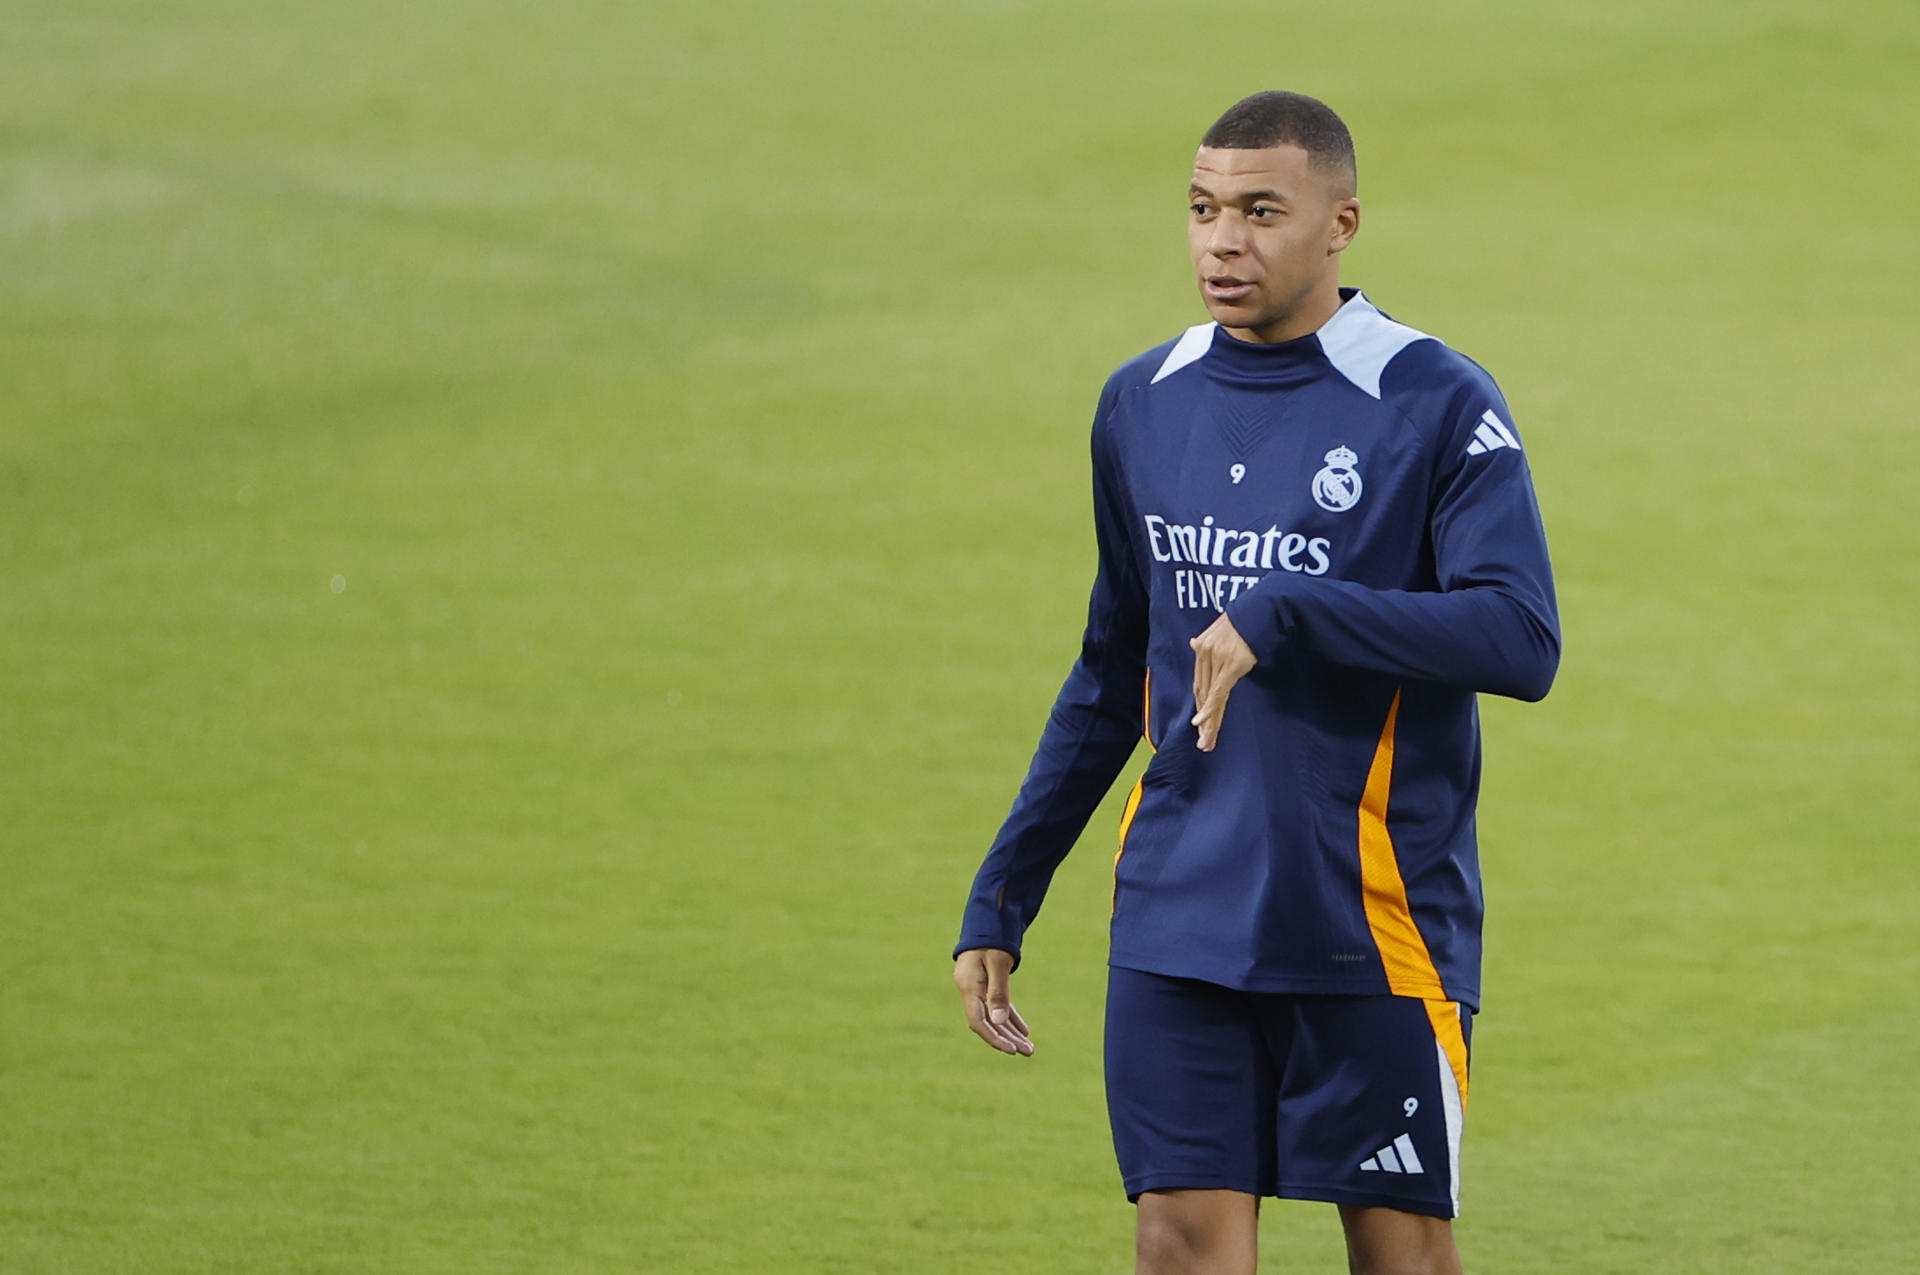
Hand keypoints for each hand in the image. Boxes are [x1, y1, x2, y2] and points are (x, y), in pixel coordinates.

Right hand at [953, 947, 1033, 1055]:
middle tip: (1030, 1052)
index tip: (1012, 1050)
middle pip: (988, 1023)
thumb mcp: (998, 963)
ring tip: (1029, 1048)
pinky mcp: (986, 984)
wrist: (987, 919)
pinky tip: (1024, 1030)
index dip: (994, 1038)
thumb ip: (998, 992)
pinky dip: (1011, 1018)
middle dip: (1008, 1039)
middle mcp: (970, 991)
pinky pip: (998, 1005)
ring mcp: (977, 988)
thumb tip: (999, 1022)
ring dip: (1012, 1032)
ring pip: (995, 1016)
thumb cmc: (992, 939)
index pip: (978, 1021)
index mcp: (968, 986)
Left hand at [1190, 613, 1255, 751]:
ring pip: (1210, 697)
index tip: (1200, 724)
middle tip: (1203, 741)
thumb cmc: (1245, 620)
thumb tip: (1193, 643)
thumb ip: (1208, 641)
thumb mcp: (1221, 629)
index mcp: (1202, 646)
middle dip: (1203, 720)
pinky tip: (1203, 724)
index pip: (1199, 682)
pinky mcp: (1231, 665)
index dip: (1200, 704)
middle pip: (1202, 692)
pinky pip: (1218, 692)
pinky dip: (1210, 709)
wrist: (1261, 609)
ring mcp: (1217, 659)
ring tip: (1206, 742)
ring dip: (1208, 722)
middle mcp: (1205, 653)